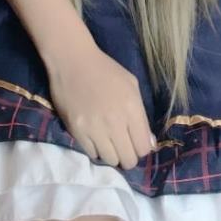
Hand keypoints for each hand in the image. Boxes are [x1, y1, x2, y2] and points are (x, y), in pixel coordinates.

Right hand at [45, 36, 158, 169]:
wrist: (72, 60)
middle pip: (128, 160)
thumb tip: (149, 144)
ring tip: (109, 142)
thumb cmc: (105, 69)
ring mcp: (95, 128)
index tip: (136, 142)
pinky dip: (96, 149)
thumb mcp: (131, 85)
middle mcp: (115, 122)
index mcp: (131, 108)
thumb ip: (141, 116)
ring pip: (110, 160)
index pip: (144, 148)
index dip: (142, 148)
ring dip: (112, 154)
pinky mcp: (77, 131)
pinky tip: (95, 137)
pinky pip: (92, 153)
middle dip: (129, 156)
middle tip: (123, 146)